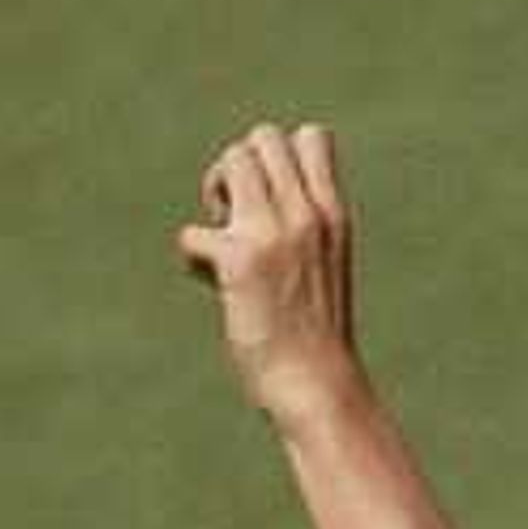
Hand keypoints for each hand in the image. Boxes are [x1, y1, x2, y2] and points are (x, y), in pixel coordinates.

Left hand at [176, 122, 366, 431]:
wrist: (319, 391)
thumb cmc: (317, 339)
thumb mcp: (325, 268)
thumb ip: (298, 228)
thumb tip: (236, 209)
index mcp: (334, 216)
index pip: (311, 137)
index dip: (280, 158)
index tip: (274, 201)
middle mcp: (307, 216)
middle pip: (262, 139)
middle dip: (241, 170)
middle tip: (241, 220)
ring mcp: (273, 235)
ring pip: (232, 160)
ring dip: (216, 194)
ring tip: (226, 242)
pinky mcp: (239, 262)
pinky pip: (193, 234)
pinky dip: (194, 258)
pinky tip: (214, 287)